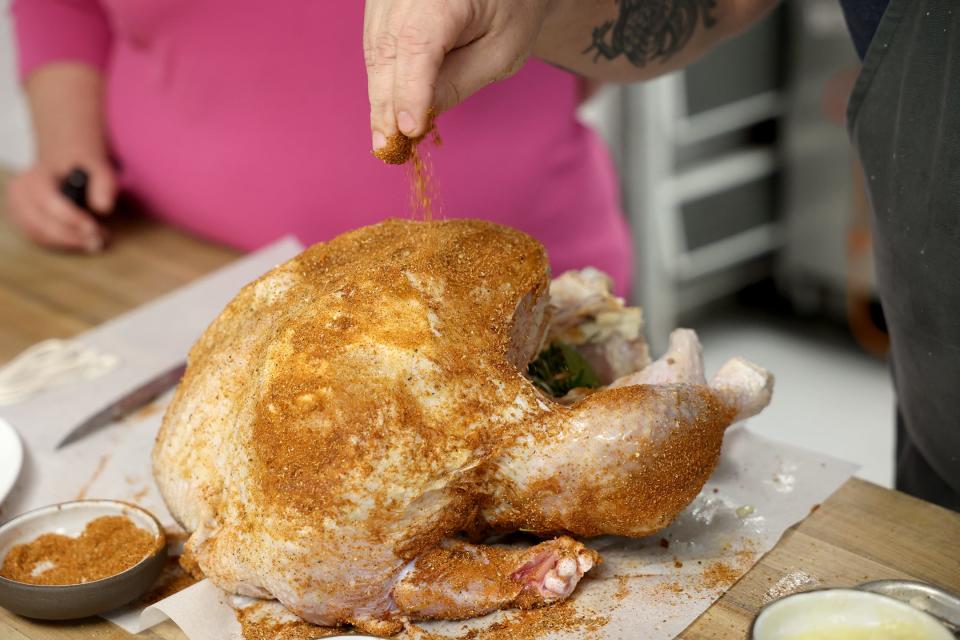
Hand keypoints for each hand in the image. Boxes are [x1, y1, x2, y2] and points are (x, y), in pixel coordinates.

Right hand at [6, 159, 115, 251]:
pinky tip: (82, 240)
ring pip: (39, 235)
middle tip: (99, 241)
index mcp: (35, 176)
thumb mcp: (97, 164)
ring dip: (68, 243)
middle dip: (72, 236)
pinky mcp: (23, 220)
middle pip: (41, 223)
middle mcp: (20, 193)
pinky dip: (61, 244)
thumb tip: (103, 208)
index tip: (95, 228)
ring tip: (95, 242)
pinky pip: (39, 239)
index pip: (49, 202)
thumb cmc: (80, 163)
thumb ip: (103, 182)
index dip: (72, 218)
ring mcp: (18, 208)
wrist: (63, 160)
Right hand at [363, 0, 552, 149]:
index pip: (416, 45)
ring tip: (385, 137)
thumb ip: (458, 82)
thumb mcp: (500, 51)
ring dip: (379, 96)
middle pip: (386, 50)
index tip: (409, 130)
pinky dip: (381, 78)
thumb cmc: (511, 9)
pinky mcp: (383, 2)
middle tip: (388, 148)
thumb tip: (419, 116)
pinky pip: (374, 42)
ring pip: (374, 49)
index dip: (409, 91)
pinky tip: (388, 109)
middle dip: (386, 104)